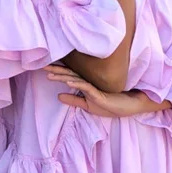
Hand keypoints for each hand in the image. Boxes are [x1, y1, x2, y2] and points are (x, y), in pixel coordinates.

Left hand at [45, 64, 161, 117]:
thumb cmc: (110, 105)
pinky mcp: (100, 93)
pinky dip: (76, 84)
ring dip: (62, 76)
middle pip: (69, 74)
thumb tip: (58, 96)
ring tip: (50, 75)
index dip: (56, 73)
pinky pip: (86, 88)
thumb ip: (74, 100)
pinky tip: (67, 82)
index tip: (44, 69)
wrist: (129, 106)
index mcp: (85, 85)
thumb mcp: (87, 105)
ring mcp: (94, 87)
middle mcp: (88, 82)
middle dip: (56, 70)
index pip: (68, 77)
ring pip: (75, 79)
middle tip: (42, 66)